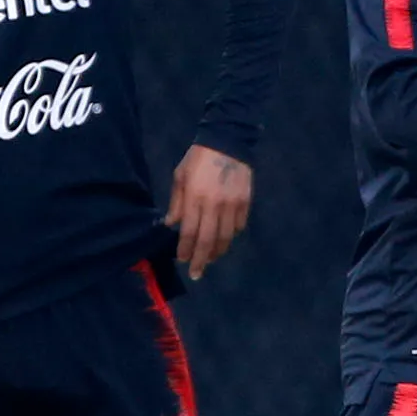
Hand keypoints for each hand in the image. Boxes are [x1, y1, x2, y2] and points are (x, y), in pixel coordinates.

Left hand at [164, 144, 252, 280]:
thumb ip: (176, 202)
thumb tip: (171, 224)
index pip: (189, 232)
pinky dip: (231, 236)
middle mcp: (214, 205)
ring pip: (225, 237)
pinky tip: (224, 239)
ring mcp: (232, 205)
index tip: (182, 260)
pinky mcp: (245, 202)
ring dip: (217, 251)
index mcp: (195, 198)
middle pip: (207, 240)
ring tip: (210, 259)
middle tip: (196, 274)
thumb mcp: (180, 176)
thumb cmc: (198, 158)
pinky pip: (239, 226)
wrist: (228, 141)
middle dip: (201, 260)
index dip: (185, 249)